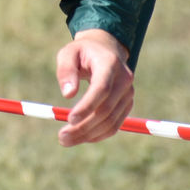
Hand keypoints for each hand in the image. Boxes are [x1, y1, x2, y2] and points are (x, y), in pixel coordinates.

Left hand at [54, 28, 133, 145]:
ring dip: (89, 135)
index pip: (102, 89)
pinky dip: (98, 134)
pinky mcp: (127, 104)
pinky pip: (114, 125)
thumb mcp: (68, 53)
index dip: (87, 106)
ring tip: (66, 140)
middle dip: (84, 127)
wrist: (105, 50)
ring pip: (111, 122)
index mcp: (110, 63)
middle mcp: (124, 79)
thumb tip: (68, 94)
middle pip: (106, 110)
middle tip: (61, 137)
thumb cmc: (82, 52)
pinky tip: (81, 137)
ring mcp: (128, 93)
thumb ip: (66, 70)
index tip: (69, 119)